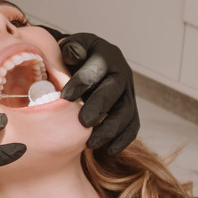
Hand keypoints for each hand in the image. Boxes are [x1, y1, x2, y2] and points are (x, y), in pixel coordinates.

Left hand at [58, 33, 139, 153]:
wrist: (84, 63)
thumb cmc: (73, 57)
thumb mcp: (71, 47)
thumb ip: (71, 49)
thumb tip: (72, 54)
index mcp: (106, 54)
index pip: (97, 67)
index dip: (82, 82)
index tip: (65, 97)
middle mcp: (121, 72)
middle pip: (114, 91)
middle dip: (99, 108)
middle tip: (82, 123)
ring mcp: (128, 92)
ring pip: (126, 112)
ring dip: (110, 129)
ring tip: (90, 143)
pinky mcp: (129, 108)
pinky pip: (132, 125)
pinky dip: (123, 140)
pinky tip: (108, 150)